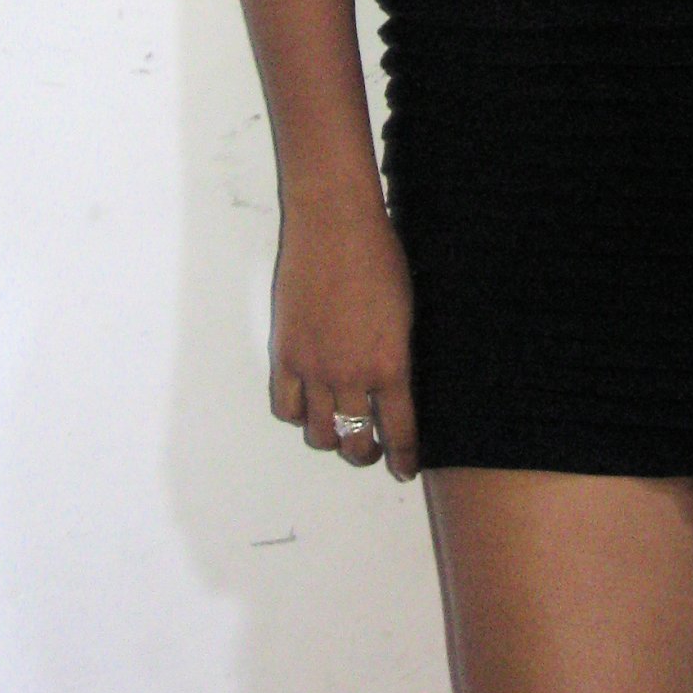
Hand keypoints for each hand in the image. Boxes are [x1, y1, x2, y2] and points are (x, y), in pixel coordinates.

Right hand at [269, 198, 418, 477]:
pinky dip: (296, 416)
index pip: (400, 431)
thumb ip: (400, 356)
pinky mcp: (285, 354)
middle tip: (373, 449)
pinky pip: (285, 407)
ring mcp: (314, 368)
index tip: (405, 468)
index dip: (404, 457)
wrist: (335, 225)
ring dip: (332, 440)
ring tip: (340, 432)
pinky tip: (307, 406)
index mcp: (390, 364)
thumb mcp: (407, 312)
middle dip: (367, 454)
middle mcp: (351, 376)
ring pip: (319, 433)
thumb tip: (399, 387)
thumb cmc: (379, 256)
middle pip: (356, 442)